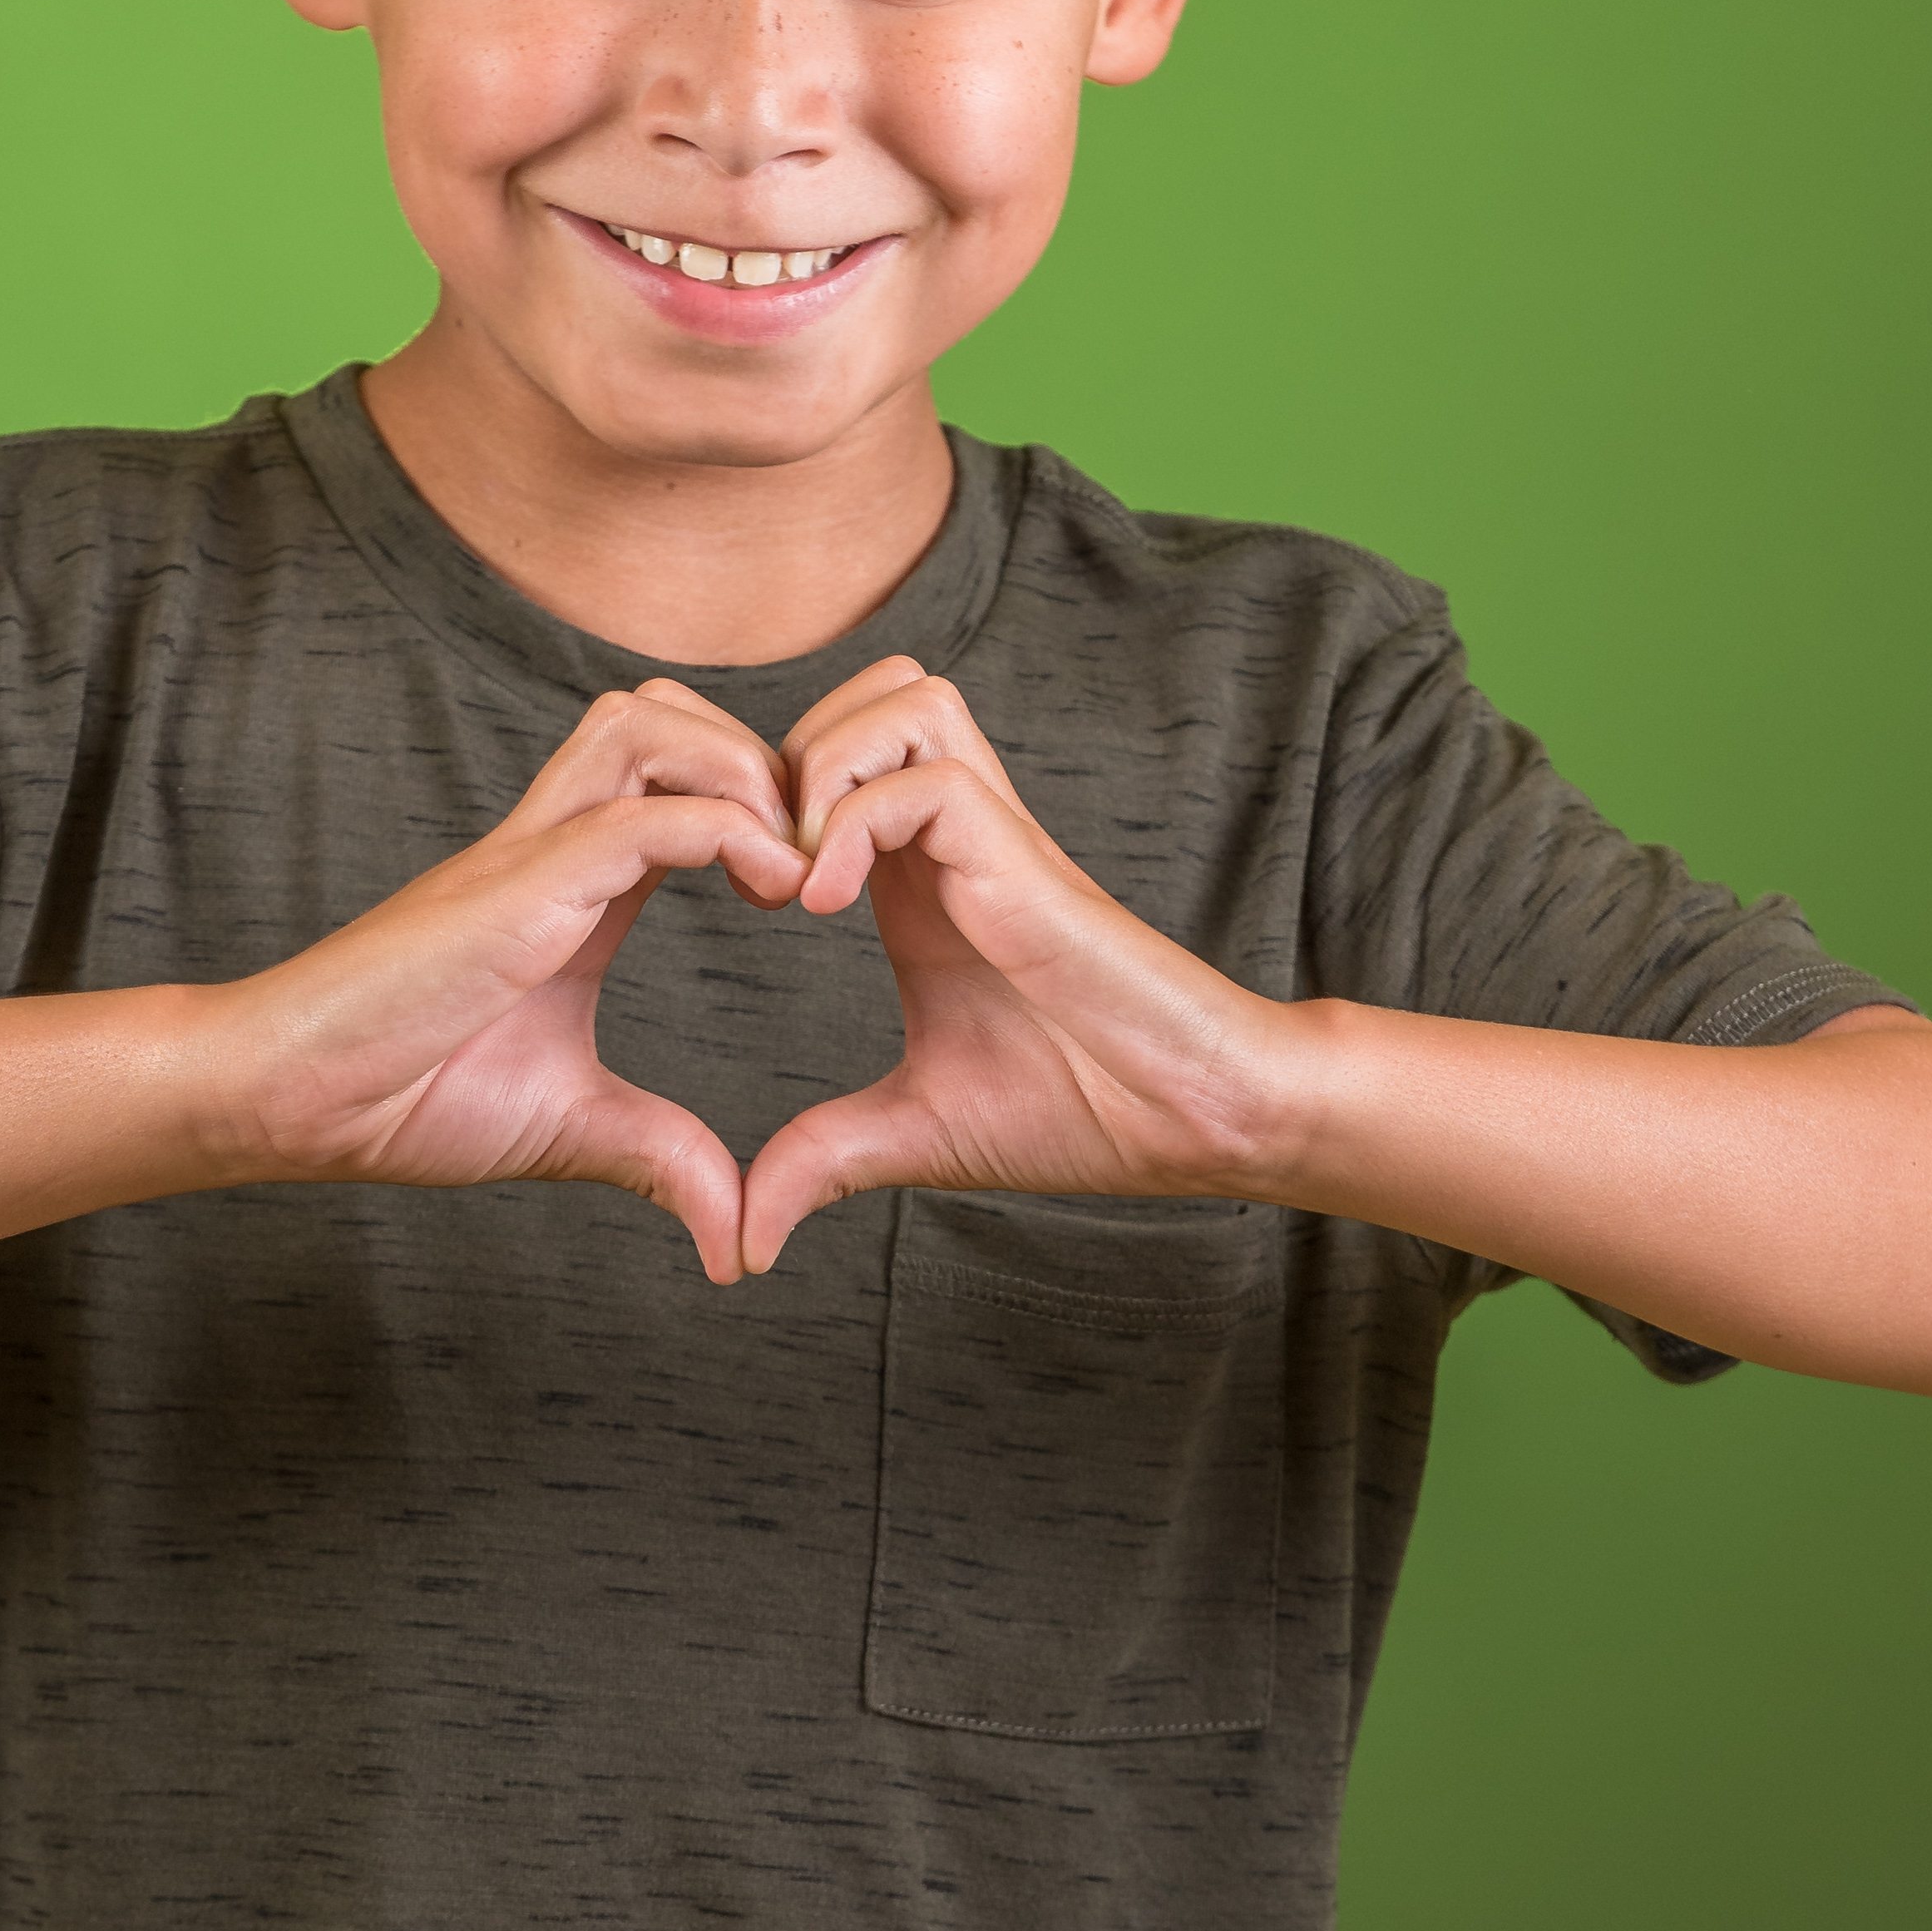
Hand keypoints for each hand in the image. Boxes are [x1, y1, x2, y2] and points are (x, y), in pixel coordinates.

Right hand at [234, 680, 807, 1283]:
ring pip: (648, 724)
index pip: (672, 780)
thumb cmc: (402, 1098)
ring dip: (740, 770)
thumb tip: (737, 1239)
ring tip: (785, 862)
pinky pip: (643, 814)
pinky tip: (770, 889)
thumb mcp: (570, 1127)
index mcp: (570, 886)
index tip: (805, 890)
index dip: (754, 806)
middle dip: (756, 758)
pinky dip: (727, 828)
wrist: (292, 1098)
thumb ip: (660, 1158)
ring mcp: (531, 854)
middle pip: (663, 714)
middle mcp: (551, 845)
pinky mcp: (520, 884)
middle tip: (804, 856)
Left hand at [739, 660, 1295, 1273]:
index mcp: (919, 879)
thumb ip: (822, 1160)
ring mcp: (994, 838)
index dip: (766, 797)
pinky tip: (828, 908)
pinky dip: (856, 824)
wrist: (1190, 1121)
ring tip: (795, 875)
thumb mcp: (913, 1133)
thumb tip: (741, 1239)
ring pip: (901, 696)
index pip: (833, 756)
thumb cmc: (1081, 1113)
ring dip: (825, 765)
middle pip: (866, 691)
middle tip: (757, 864)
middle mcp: (954, 838)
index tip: (741, 894)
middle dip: (784, 752)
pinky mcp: (1024, 860)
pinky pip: (927, 780)